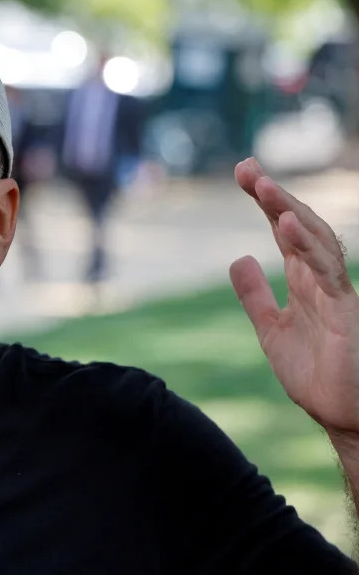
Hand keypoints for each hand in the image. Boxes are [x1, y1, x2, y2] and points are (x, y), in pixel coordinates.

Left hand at [230, 157, 358, 436]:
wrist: (341, 415)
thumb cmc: (314, 373)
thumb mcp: (271, 328)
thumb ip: (255, 295)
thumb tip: (239, 257)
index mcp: (304, 280)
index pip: (284, 231)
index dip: (266, 202)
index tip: (244, 172)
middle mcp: (321, 279)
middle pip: (299, 226)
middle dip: (274, 196)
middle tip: (247, 169)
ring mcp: (336, 292)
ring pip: (315, 241)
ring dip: (289, 211)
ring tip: (263, 186)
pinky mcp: (344, 310)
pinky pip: (326, 270)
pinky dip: (306, 246)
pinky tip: (285, 225)